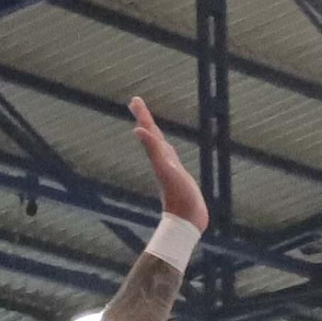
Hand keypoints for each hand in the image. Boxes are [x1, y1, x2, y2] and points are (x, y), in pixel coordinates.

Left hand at [129, 94, 207, 231]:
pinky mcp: (178, 176)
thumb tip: (137, 129)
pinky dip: (166, 149)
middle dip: (144, 117)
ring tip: (148, 122)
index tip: (134, 100)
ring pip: (159, 145)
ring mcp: (170, 168)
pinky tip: (167, 149)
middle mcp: (162, 160)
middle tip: (136, 102)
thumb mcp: (166, 169)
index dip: (142, 115)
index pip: (148, 130)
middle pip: (151, 134)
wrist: (186, 221)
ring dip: (153, 132)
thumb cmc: (179, 196)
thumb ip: (152, 149)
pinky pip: (170, 157)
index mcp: (159, 156)